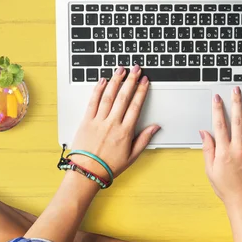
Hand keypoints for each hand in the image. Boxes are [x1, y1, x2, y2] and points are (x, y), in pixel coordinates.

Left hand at [70, 65, 159, 180]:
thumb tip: (155, 127)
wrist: (86, 172)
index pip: (136, 106)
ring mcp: (98, 121)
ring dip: (116, 80)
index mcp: (125, 132)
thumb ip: (144, 139)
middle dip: (131, 80)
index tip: (144, 81)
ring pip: (108, 96)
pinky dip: (98, 89)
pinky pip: (93, 101)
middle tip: (136, 68)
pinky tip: (103, 80)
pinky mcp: (86, 121)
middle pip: (124, 97)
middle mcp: (112, 123)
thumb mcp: (132, 156)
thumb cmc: (108, 167)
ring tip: (121, 69)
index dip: (141, 91)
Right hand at [201, 88, 241, 241]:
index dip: (218, 109)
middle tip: (236, 90)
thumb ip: (208, 149)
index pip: (220, 124)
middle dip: (236, 102)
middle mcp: (239, 148)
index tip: (217, 98)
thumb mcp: (210, 169)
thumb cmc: (226, 188)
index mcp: (224, 151)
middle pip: (238, 120)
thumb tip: (204, 132)